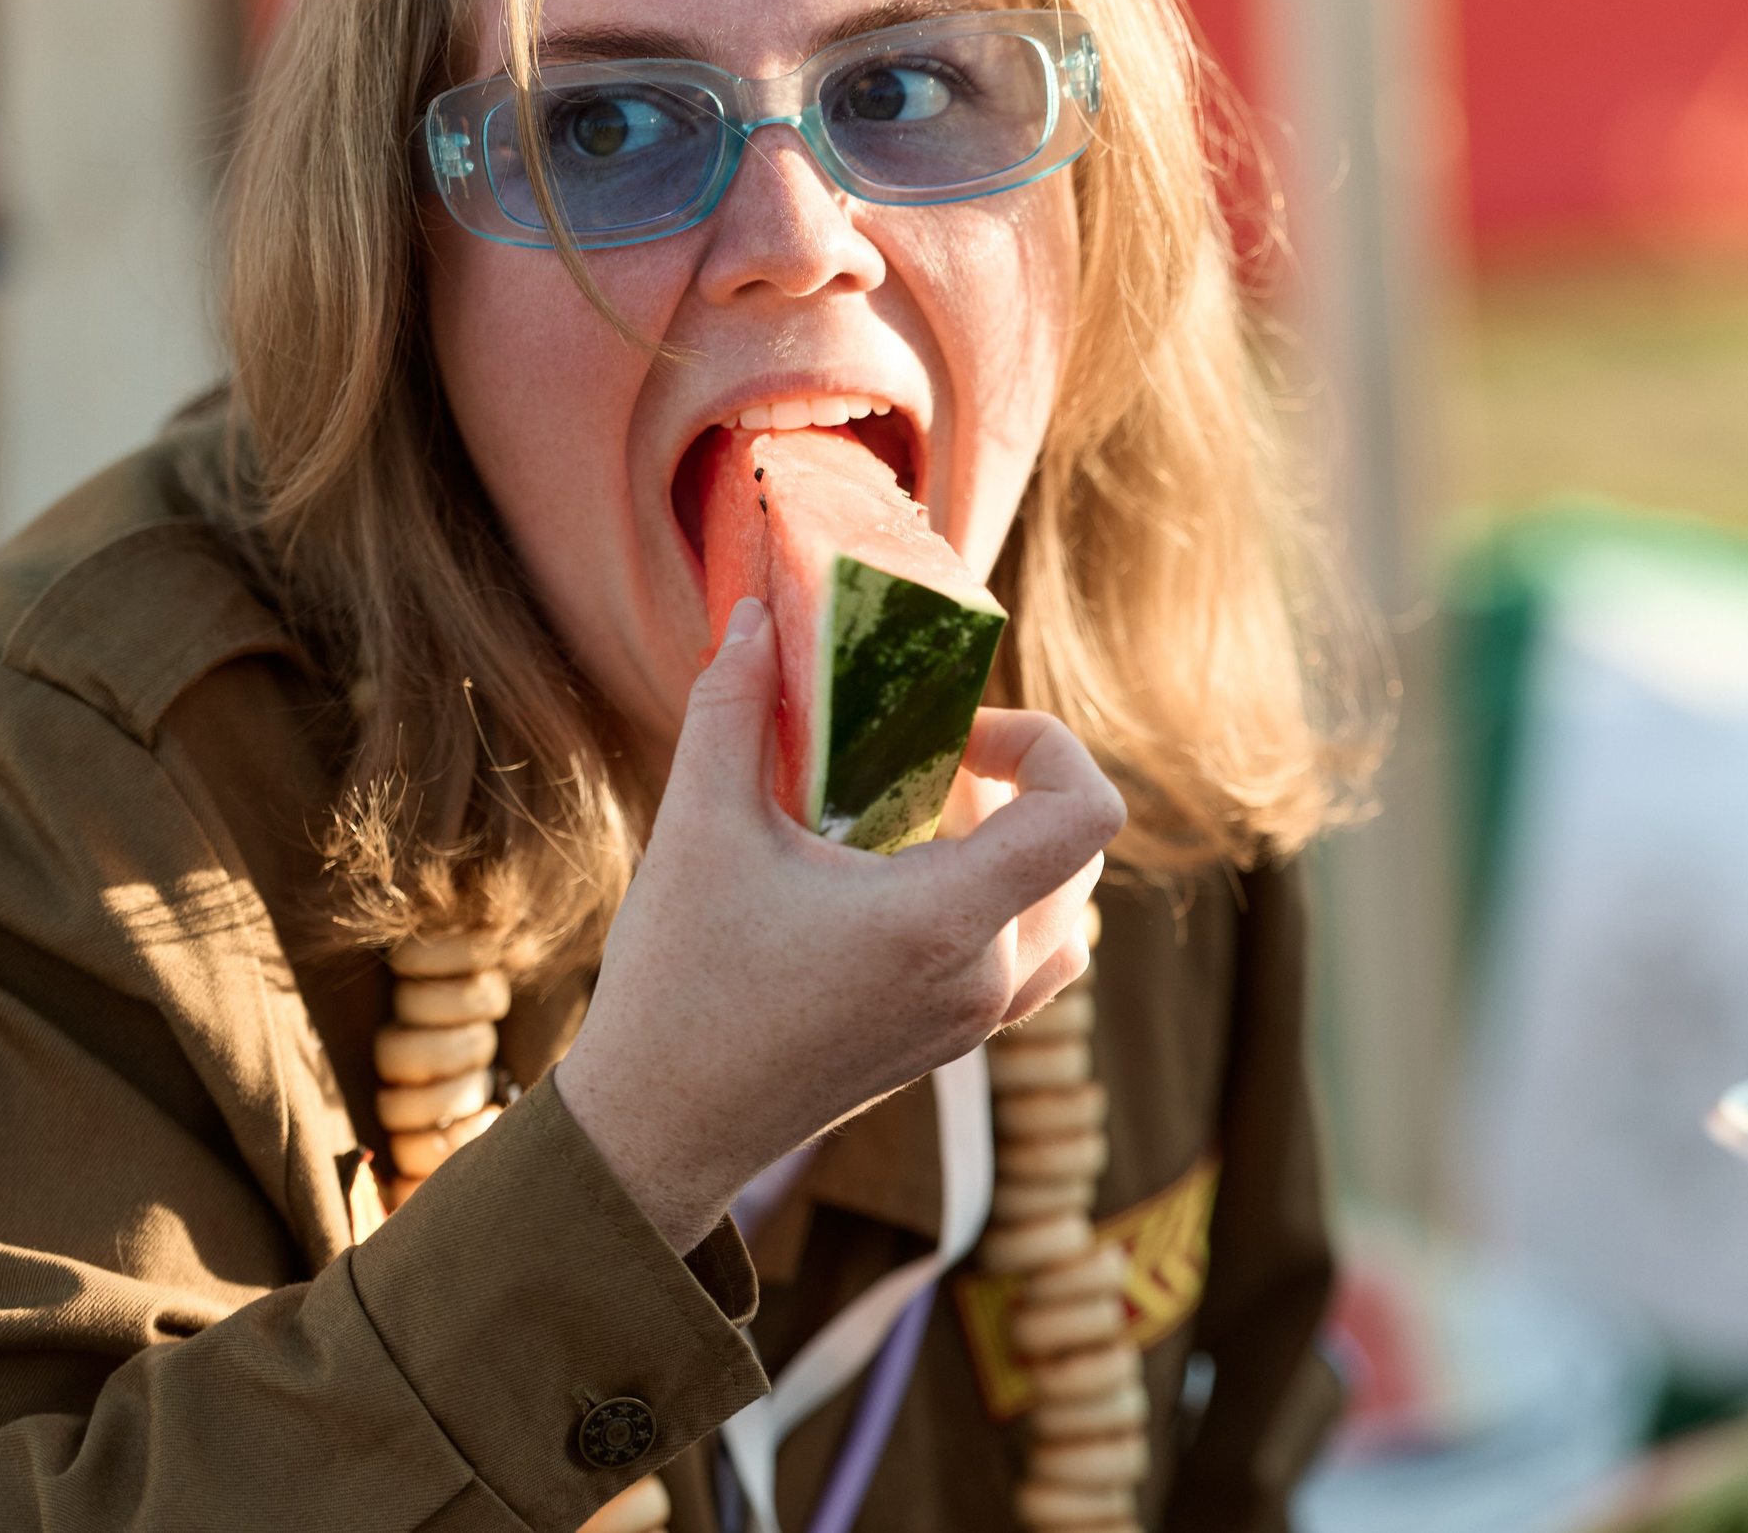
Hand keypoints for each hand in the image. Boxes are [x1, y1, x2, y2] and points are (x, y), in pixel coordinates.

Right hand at [556, 598, 1122, 1252]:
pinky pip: (1035, 964)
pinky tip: (918, 886)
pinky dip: (1009, 909)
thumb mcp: (699, 829)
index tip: (960, 735)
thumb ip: (733, 708)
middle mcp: (983, 978)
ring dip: (1023, 850)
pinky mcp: (952, 1047)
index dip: (1047, 745)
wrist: (659, 1131)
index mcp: (943, 922)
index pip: (1087, 815)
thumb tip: (757, 616)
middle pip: (1080, 855)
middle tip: (932, 762)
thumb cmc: (679, 988)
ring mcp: (975, 1023)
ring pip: (1066, 914)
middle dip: (1024, 785)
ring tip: (929, 820)